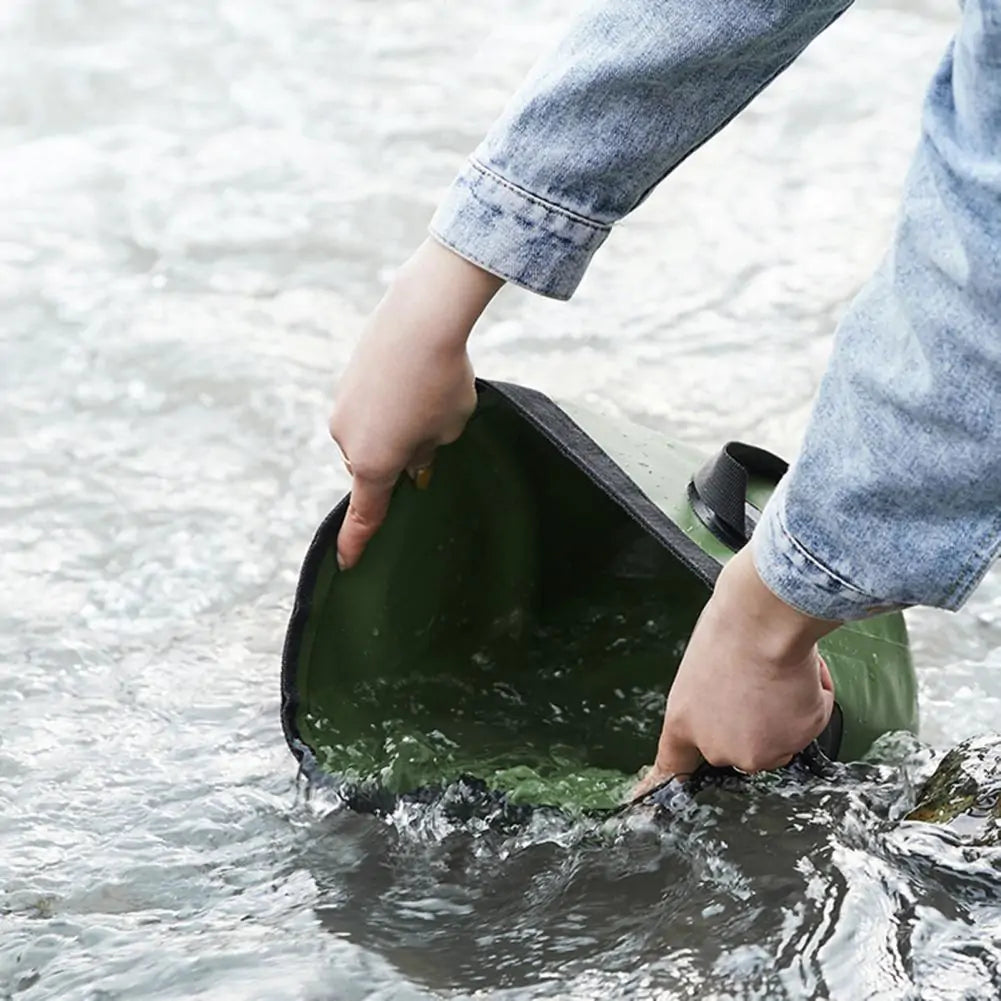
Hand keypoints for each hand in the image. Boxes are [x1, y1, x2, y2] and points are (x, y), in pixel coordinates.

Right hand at [329, 239, 503, 569]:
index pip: (366, 514)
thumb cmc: (443, 382)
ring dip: (394, 427)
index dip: (357, 541)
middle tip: (435, 430)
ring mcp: (342, 408)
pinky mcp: (345, 380)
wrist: (420, 317)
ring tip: (427, 394)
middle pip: (374, 466)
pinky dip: (388, 401)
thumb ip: (428, 452)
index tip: (346, 564)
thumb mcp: (449, 427)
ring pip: (371, 433)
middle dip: (399, 459)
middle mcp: (348, 441)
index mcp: (375, 465)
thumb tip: (412, 457)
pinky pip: (368, 405)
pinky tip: (412, 376)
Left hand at [633, 546, 839, 796]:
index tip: (643, 799)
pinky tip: (800, 671)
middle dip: (754, 722)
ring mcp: (757, 751)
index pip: (670, 764)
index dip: (661, 784)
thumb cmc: (731, 627)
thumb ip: (711, 699)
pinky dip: (814, 696)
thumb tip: (734, 701)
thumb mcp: (702, 667)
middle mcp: (717, 747)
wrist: (766, 619)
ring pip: (779, 737)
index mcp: (683, 722)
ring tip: (778, 669)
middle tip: (758, 681)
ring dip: (787, 710)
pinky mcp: (794, 743)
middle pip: (739, 746)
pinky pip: (811, 719)